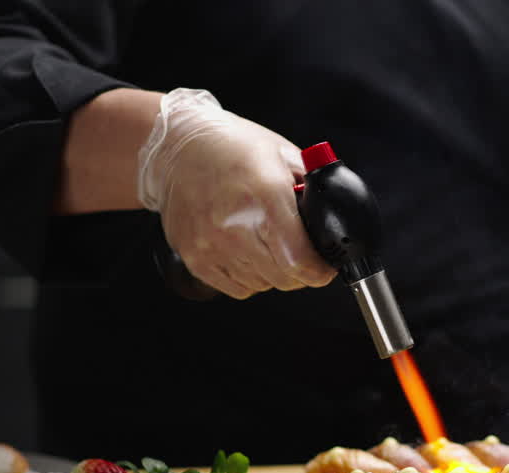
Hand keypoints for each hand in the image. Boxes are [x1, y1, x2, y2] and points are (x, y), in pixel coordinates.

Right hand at [137, 88, 335, 298]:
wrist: (176, 147)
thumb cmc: (229, 146)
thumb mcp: (283, 154)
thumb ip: (310, 189)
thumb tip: (331, 218)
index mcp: (265, 196)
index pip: (300, 259)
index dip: (320, 270)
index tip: (325, 267)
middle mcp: (235, 225)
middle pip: (284, 278)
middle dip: (300, 270)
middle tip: (299, 252)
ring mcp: (212, 245)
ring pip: (262, 286)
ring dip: (273, 272)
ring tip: (265, 242)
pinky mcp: (195, 259)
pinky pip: (237, 289)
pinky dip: (249, 277)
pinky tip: (245, 250)